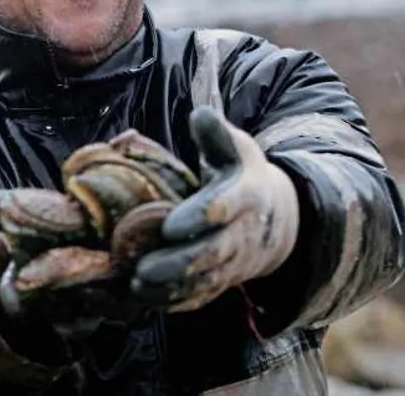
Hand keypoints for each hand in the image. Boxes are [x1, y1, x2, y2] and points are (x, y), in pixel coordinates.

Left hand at [132, 106, 299, 311]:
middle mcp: (242, 233)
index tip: (171, 225)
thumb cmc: (242, 175)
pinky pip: (201, 295)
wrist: (278, 218)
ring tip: (137, 284)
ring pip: (205, 279)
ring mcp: (234, 260)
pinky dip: (175, 301)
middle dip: (179, 262)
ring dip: (171, 287)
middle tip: (142, 267)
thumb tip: (201, 114)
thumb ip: (216, 134)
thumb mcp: (236, 149)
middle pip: (212, 251)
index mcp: (245, 195)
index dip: (201, 216)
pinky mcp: (222, 279)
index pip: (226, 207)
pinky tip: (143, 299)